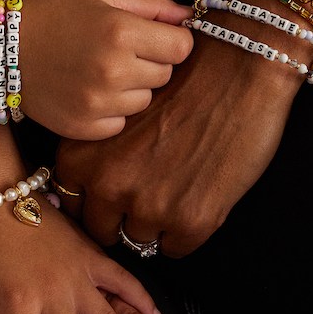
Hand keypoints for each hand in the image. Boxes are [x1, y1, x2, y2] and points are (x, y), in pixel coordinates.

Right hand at [17, 0, 193, 140]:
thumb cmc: (53, 13)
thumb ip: (150, 3)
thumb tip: (188, 16)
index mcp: (121, 32)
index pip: (182, 47)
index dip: (171, 40)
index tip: (153, 37)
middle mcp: (113, 71)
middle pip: (165, 75)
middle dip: (150, 61)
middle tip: (118, 50)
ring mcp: (98, 104)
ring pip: (145, 101)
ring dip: (131, 87)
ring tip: (99, 70)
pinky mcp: (83, 128)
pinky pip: (120, 124)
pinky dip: (111, 111)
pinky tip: (88, 90)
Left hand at [54, 37, 302, 256]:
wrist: (238, 65)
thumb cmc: (182, 79)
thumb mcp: (120, 113)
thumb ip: (100, 153)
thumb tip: (94, 191)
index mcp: (82, 156)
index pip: (73, 204)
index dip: (96, 200)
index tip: (115, 192)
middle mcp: (107, 185)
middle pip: (103, 230)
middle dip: (122, 218)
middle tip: (149, 195)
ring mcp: (149, 207)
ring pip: (141, 240)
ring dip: (157, 222)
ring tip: (180, 186)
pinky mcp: (191, 221)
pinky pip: (178, 247)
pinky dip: (189, 228)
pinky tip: (201, 192)